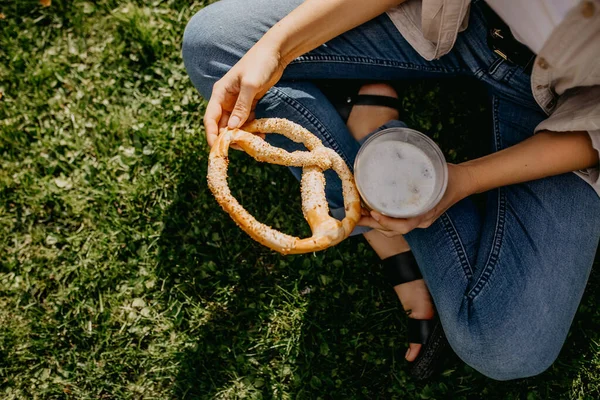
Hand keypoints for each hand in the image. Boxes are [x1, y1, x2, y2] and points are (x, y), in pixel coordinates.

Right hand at [204, 42, 286, 146]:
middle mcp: (226, 99)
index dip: (212, 135)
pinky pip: (246, 121)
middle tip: (243, 148)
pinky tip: (261, 135)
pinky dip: (252, 129)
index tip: (218, 149)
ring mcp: (237, 102)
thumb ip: (241, 106)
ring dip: (243, 135)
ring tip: (255, 142)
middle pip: (223, 125)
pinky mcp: (249, 103)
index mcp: (220, 93)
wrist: (275, 52)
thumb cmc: (259, 63)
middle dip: (230, 138)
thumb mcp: (250, 84)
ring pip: (235, 125)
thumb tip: (233, 128)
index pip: (210, 118)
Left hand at [358, 164, 475, 236]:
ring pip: (393, 229)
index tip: (374, 213)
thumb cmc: (449, 176)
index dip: (387, 222)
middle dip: (372, 225)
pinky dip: (382, 219)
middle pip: (393, 231)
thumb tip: (396, 153)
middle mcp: (420, 221)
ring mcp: (418, 221)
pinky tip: (371, 209)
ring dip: (374, 223)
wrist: (463, 181)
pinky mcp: (415, 216)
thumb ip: (418, 167)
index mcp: (426, 214)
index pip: (404, 226)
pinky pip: (396, 222)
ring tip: (359, 213)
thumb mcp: (435, 171)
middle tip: (356, 215)